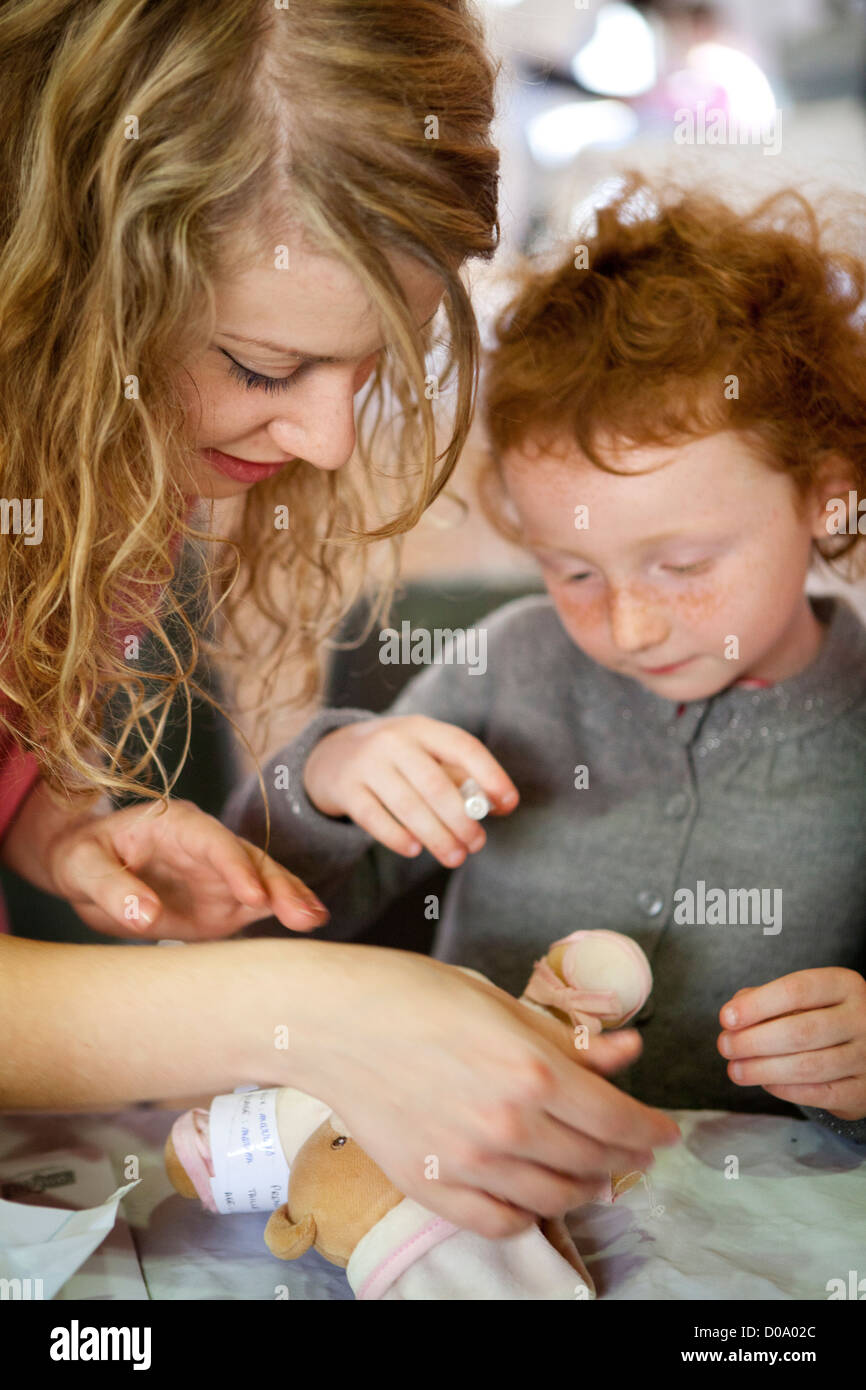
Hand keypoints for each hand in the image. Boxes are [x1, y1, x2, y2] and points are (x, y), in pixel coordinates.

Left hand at [45, 797, 328, 939]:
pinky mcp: (223, 902)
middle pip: (250, 859)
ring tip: (314, 920)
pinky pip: (258, 905)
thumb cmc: (81, 855)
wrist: (86, 868)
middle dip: (278, 885)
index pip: (213, 841)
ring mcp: (219, 874)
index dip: (235, 867)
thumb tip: (142, 915)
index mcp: (175, 824)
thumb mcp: (81, 865)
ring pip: (264, 881)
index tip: (252, 896)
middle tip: (302, 914)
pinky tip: (308, 922)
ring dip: (290, 899)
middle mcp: (207, 845)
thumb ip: (111, 887)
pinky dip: (282, 912)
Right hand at [296, 945, 680, 1236]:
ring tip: (592, 1175)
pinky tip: (536, 1198)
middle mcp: (508, 1124)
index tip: (664, 1133)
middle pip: (593, 1161)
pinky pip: (499, 1221)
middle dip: (623, 1157)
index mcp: (533, 1071)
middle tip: (632, 1150)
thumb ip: (567, 1042)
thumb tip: (627, 1054)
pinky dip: (529, 1215)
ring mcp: (469, 1162)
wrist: (334, 1020)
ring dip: (584, 1188)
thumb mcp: (501, 1005)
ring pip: (553, 1197)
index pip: (618, 1120)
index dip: (650, 1130)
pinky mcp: (432, 1185)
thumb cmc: (413, 995)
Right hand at [303, 715, 519, 867]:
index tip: (509, 804)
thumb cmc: (396, 761)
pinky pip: (374, 817)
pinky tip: (415, 850)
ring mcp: (366, 764)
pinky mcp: (345, 789)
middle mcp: (394, 741)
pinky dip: (396, 836)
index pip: (463, 747)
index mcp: (423, 729)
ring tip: (455, 857)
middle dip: (461, 818)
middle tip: (477, 843)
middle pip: (434, 783)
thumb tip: (498, 804)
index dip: (490, 776)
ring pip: (407, 804)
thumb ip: (459, 776)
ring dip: (436, 835)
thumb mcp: (424, 755)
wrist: (332, 756)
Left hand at [718, 969, 865, 1120]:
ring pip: (808, 1066)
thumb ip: (766, 998)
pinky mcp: (864, 1091)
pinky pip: (820, 1094)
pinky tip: (765, 1083)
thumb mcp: (803, 997)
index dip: (757, 1005)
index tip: (726, 1018)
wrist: (865, 1050)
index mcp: (844, 985)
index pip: (796, 990)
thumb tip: (734, 1014)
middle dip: (753, 1041)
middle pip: (800, 1031)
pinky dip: (786, 1090)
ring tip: (735, 1070)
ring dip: (763, 1070)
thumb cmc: (822, 1016)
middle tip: (725, 1047)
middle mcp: (862, 1019)